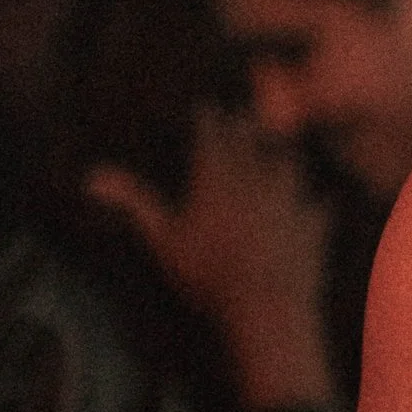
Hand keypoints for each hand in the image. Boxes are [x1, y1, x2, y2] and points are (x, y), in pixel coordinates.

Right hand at [84, 102, 333, 408]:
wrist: (266, 304)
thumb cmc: (207, 272)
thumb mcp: (162, 237)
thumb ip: (133, 201)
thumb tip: (91, 176)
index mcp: (217, 174)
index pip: (211, 132)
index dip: (208, 118)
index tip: (206, 107)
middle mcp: (256, 176)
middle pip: (252, 140)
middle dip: (245, 126)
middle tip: (242, 116)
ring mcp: (290, 198)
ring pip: (290, 164)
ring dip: (283, 156)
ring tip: (279, 151)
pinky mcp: (315, 225)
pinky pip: (320, 206)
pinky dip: (317, 203)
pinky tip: (320, 202)